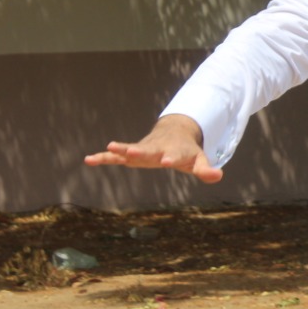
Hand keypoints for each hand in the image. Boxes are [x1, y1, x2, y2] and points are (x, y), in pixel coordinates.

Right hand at [84, 114, 223, 182]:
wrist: (174, 132)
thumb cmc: (186, 150)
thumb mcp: (197, 160)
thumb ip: (205, 169)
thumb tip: (218, 176)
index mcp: (174, 151)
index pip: (174, 155)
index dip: (171, 158)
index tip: (168, 161)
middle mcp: (156, 149)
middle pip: (148, 151)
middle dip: (140, 152)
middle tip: (131, 153)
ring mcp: (143, 149)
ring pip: (129, 150)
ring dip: (119, 150)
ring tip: (107, 148)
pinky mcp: (132, 152)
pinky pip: (116, 155)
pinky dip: (104, 157)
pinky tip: (89, 160)